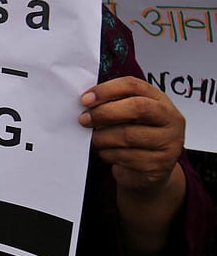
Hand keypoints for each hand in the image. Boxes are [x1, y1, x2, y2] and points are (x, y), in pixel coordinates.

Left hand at [80, 76, 183, 195]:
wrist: (148, 169)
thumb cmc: (135, 134)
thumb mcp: (129, 114)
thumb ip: (114, 103)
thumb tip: (86, 101)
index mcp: (160, 100)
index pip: (134, 86)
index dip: (107, 90)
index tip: (85, 99)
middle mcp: (171, 120)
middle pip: (137, 108)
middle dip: (104, 113)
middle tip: (84, 119)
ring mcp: (168, 144)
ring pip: (128, 135)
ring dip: (102, 137)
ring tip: (94, 138)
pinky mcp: (158, 165)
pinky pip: (125, 156)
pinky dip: (107, 153)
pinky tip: (104, 151)